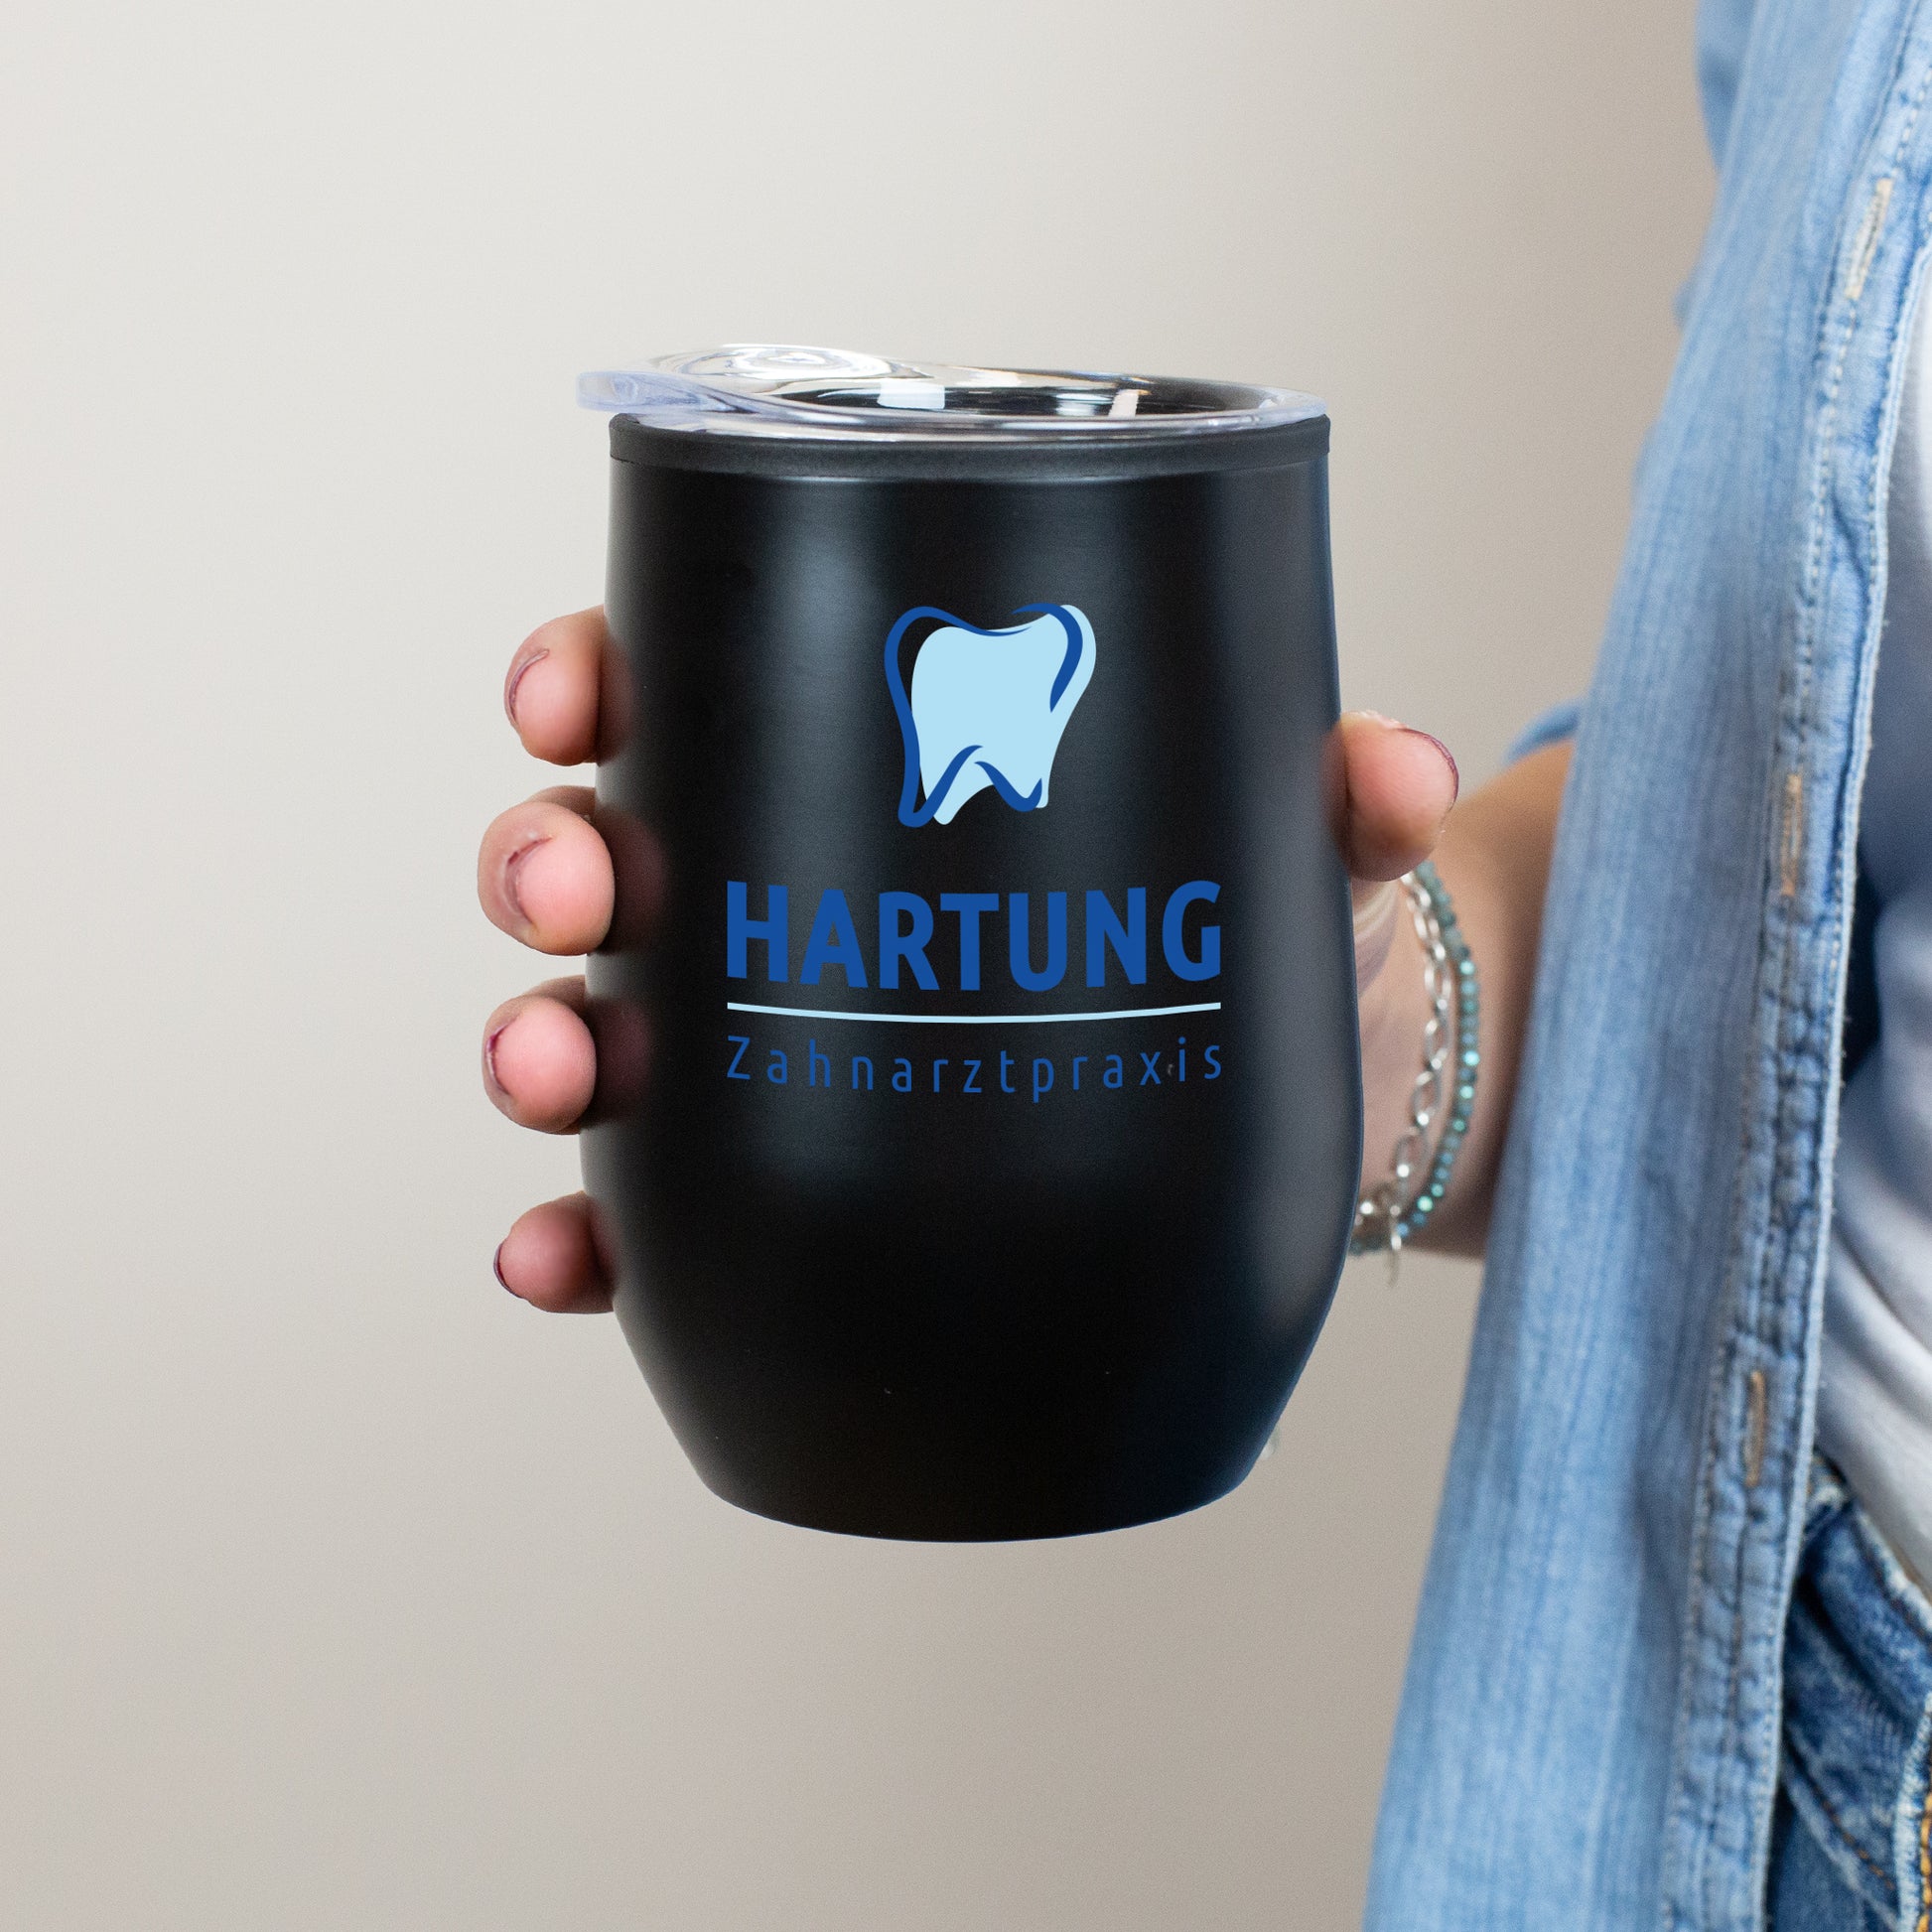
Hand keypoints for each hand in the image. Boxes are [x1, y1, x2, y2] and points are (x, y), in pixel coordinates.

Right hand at [479, 611, 1460, 1308]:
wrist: (1317, 1110)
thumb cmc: (1271, 931)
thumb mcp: (1299, 849)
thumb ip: (1344, 797)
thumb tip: (1393, 769)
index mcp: (872, 770)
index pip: (695, 688)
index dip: (596, 672)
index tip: (575, 690)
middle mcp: (794, 899)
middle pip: (613, 856)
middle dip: (548, 859)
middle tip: (575, 891)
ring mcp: (782, 1051)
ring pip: (605, 1030)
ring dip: (539, 1046)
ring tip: (556, 1077)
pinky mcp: (800, 1191)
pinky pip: (661, 1216)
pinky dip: (591, 1236)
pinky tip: (567, 1264)